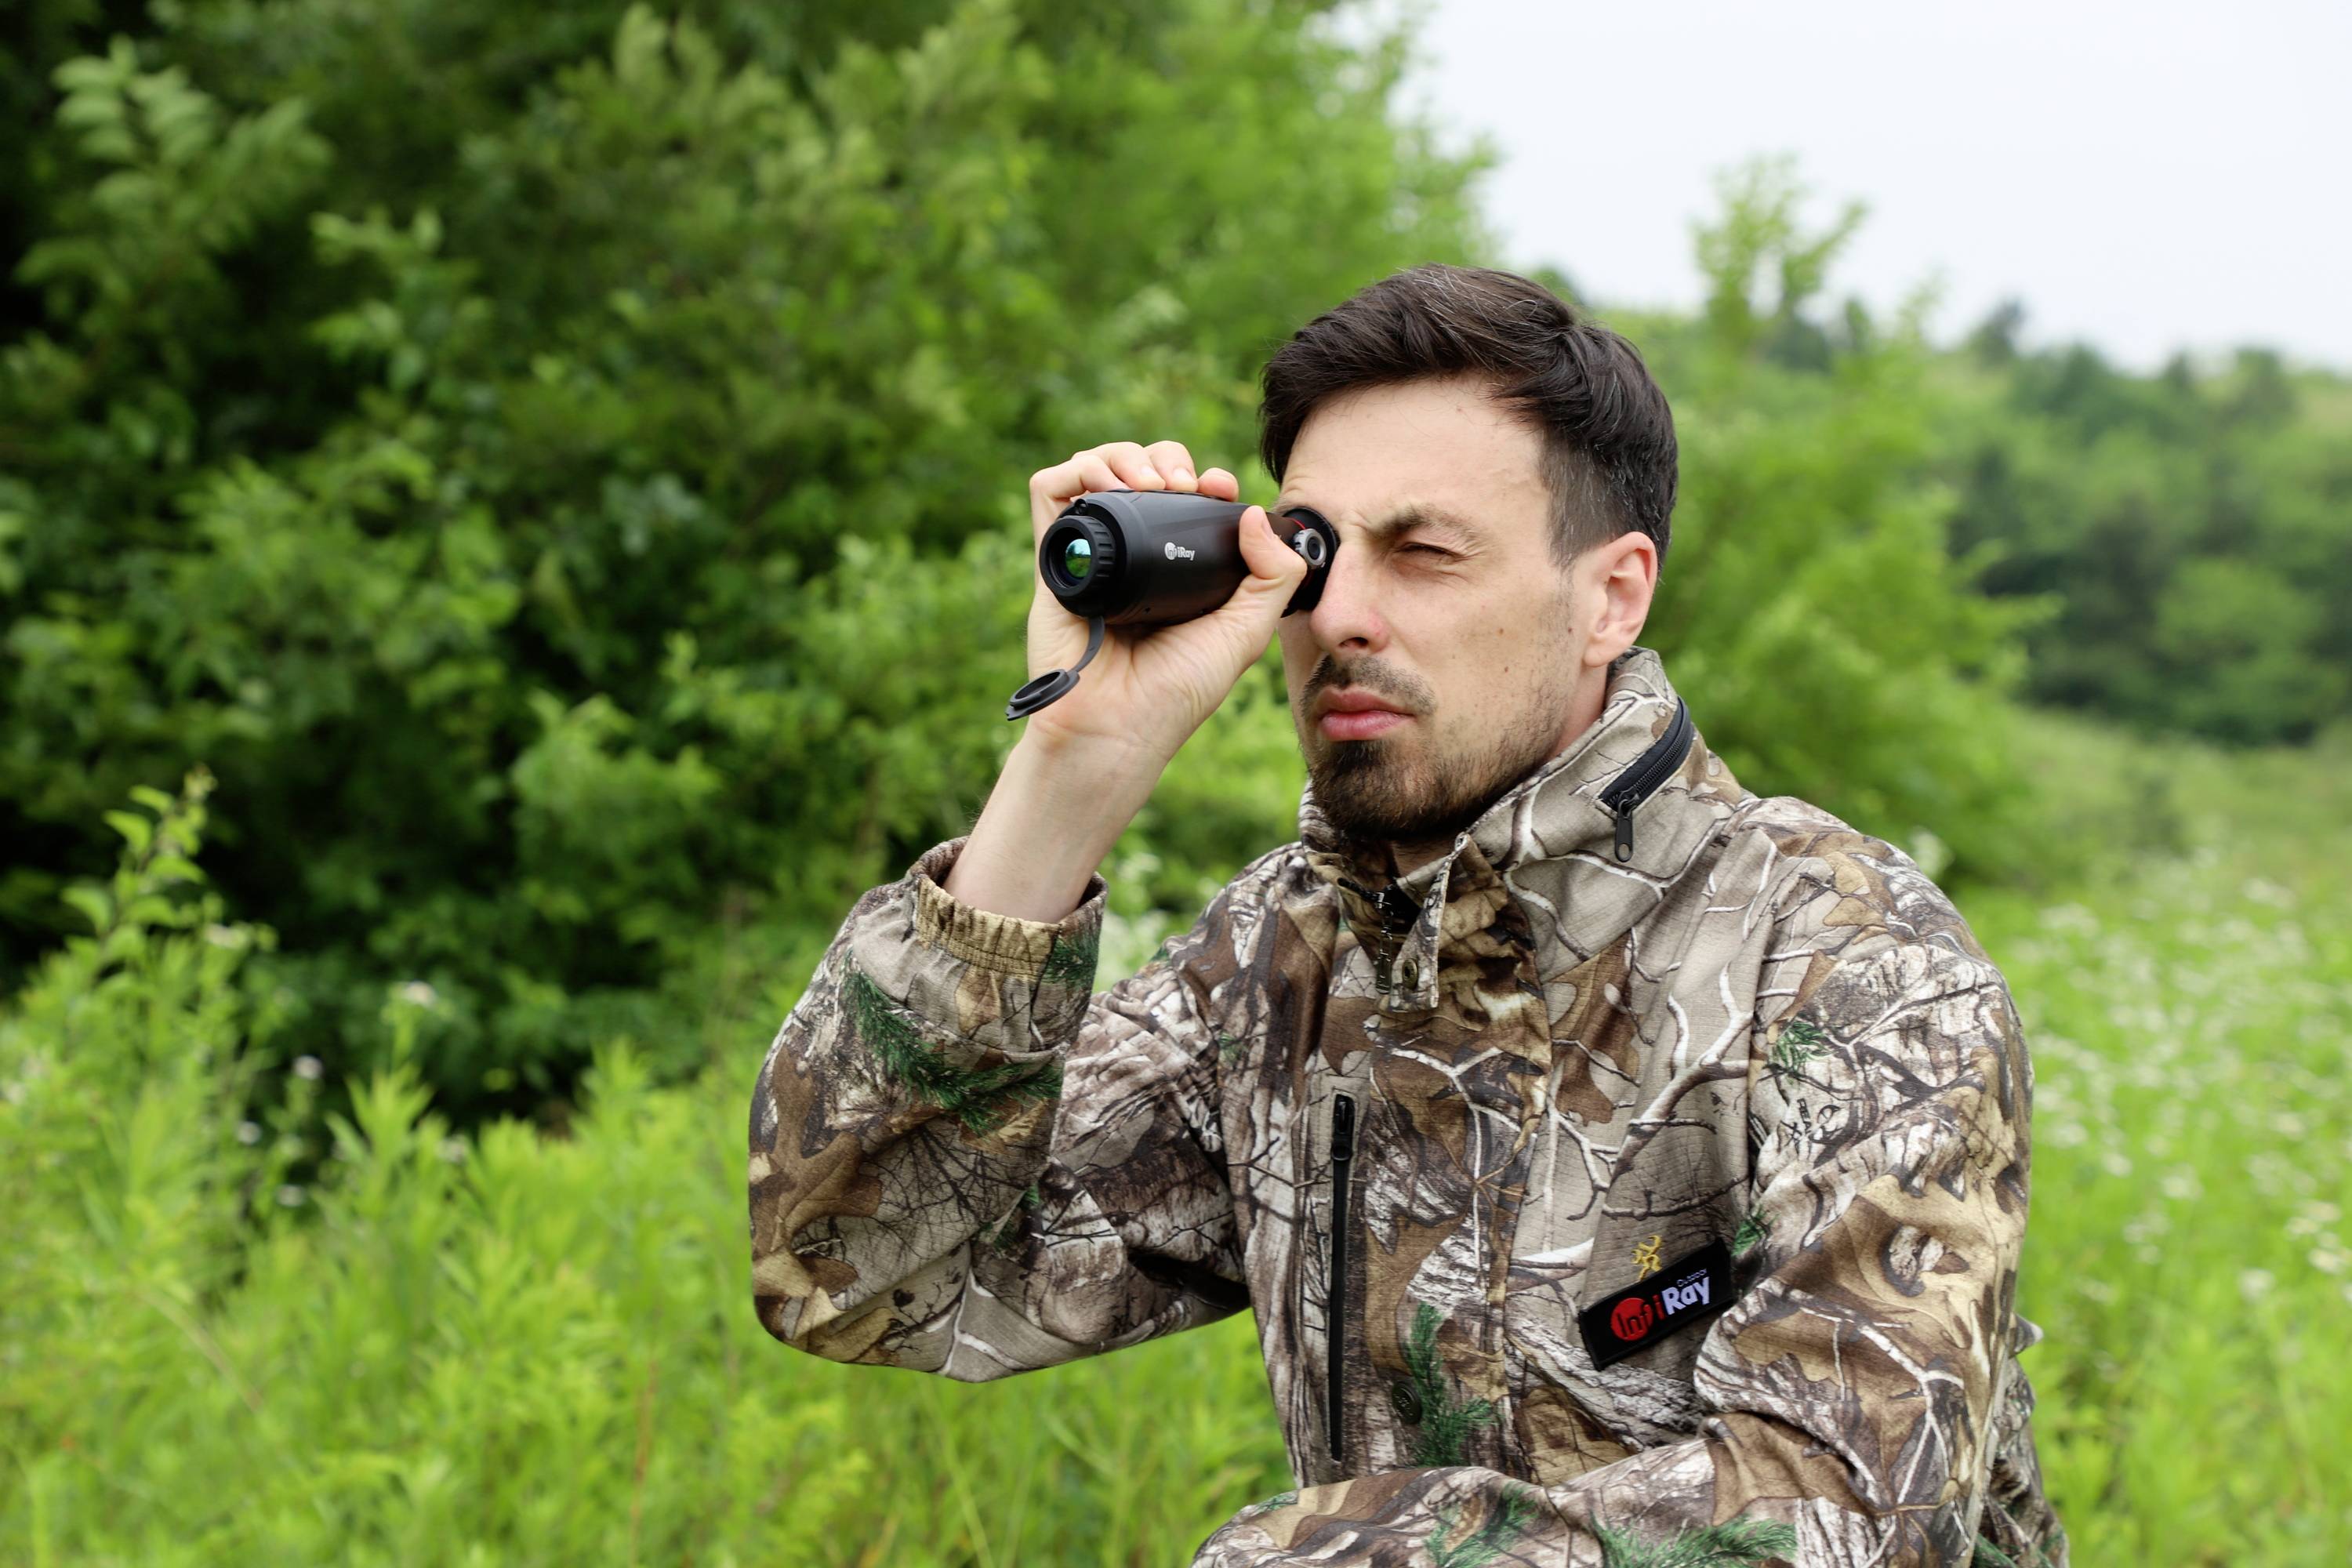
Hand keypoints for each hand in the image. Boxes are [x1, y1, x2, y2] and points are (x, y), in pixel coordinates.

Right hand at [1016, 440, 1306, 764]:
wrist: (1116, 725)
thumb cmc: (1178, 690)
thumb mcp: (1246, 632)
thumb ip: (1273, 576)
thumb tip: (1249, 512)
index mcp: (1176, 568)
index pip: (1184, 497)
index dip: (1202, 477)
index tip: (1217, 486)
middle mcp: (1133, 555)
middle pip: (1140, 472)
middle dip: (1164, 458)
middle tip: (1181, 485)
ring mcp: (1092, 553)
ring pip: (1096, 470)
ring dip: (1122, 456)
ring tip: (1146, 483)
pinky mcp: (1054, 559)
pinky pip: (1049, 492)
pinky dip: (1075, 470)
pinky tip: (1107, 485)